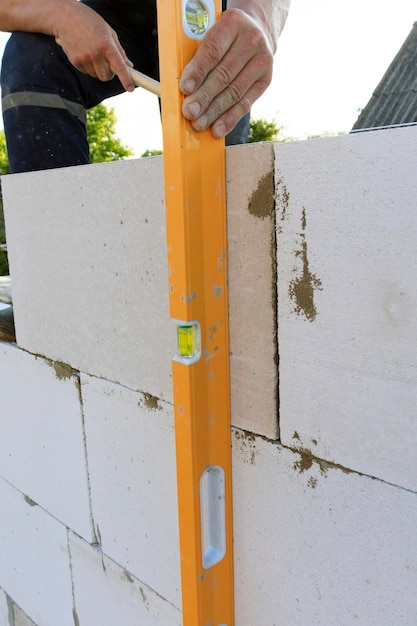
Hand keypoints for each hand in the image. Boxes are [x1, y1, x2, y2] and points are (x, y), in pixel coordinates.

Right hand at [54, 2, 134, 90]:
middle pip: (106, 76)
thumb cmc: (90, 22)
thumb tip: (129, 66)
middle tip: (107, 64)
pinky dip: (88, 66)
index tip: (130, 88)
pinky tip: (84, 53)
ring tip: (93, 54)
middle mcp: (95, 53)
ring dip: (97, 69)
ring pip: (95, 75)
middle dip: (108, 73)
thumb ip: (119, 51)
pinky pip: (86, 71)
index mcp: (107, 45)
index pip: (119, 67)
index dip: (126, 79)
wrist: (66, 17)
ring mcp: (84, 57)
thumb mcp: (109, 32)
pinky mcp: (75, 60)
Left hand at [179, 9, 273, 137]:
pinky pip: (246, 103)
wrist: (257, 32)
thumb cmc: (224, 38)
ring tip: (199, 124)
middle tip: (189, 112)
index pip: (213, 50)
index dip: (198, 71)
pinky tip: (218, 129)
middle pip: (224, 74)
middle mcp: (251, 41)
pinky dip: (230, 118)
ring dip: (215, 112)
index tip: (185, 88)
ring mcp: (262, 61)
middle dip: (204, 96)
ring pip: (235, 92)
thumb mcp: (211, 34)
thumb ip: (198, 56)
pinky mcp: (266, 80)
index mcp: (233, 23)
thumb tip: (183, 89)